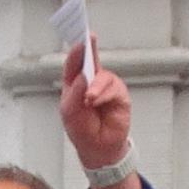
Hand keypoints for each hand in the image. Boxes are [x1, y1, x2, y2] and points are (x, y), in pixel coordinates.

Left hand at [59, 51, 132, 179]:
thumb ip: (74, 92)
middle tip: (89, 40)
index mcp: (75, 82)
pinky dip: (104, 95)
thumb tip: (83, 75)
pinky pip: (113, 89)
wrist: (97, 148)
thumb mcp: (70, 112)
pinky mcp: (119, 95)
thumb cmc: (81, 128)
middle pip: (91, 59)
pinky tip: (96, 102)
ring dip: (95, 86)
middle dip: (90, 49)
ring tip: (89, 99)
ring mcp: (106, 87)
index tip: (79, 40)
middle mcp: (91, 80)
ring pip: (103, 76)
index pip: (75, 62)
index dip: (77, 50)